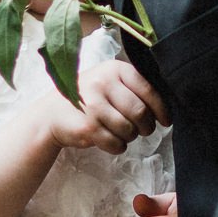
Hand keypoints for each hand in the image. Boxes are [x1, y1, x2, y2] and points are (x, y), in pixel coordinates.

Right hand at [44, 60, 168, 154]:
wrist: (51, 113)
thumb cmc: (88, 98)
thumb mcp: (109, 82)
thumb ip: (133, 88)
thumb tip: (165, 107)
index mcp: (114, 69)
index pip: (148, 90)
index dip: (161, 109)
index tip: (166, 121)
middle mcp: (103, 83)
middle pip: (140, 112)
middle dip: (146, 126)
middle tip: (142, 130)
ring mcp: (93, 105)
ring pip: (129, 130)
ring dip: (130, 137)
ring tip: (121, 133)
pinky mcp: (87, 127)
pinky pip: (116, 143)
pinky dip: (118, 147)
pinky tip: (110, 140)